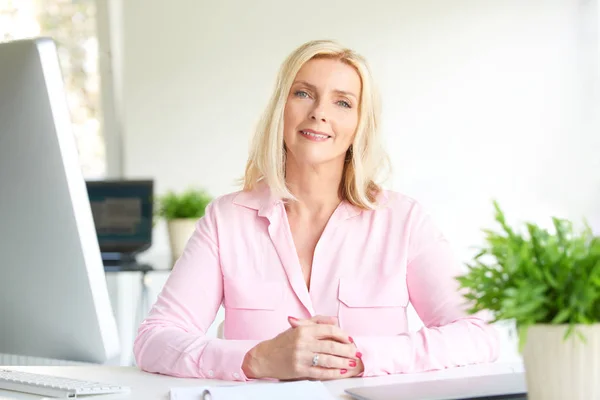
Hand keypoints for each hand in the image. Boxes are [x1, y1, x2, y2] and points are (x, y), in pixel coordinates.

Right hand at [242, 316, 360, 380]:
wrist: (265, 357)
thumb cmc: (282, 342)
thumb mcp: (298, 327)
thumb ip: (317, 321)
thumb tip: (335, 321)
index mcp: (304, 330)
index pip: (329, 330)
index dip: (343, 335)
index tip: (350, 340)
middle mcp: (303, 343)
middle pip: (332, 346)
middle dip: (347, 350)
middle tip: (356, 353)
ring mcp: (302, 357)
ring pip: (328, 360)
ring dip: (343, 362)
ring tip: (352, 363)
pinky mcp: (300, 370)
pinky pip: (321, 372)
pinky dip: (334, 373)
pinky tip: (341, 372)